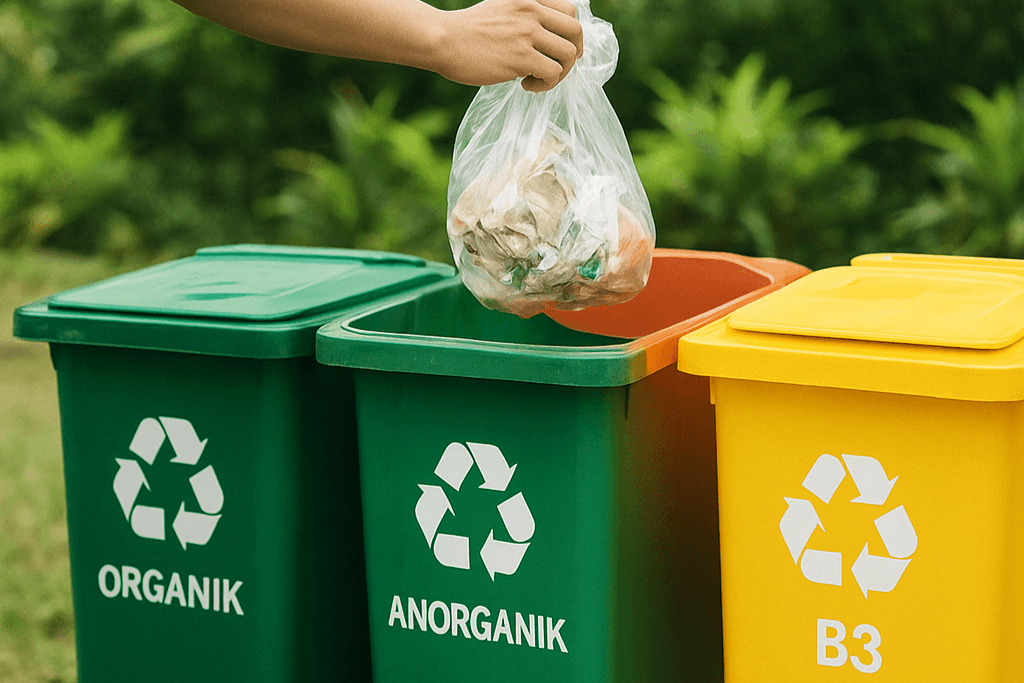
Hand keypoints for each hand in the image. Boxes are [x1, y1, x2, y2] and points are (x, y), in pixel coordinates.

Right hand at [434, 0, 583, 92]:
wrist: (442, 40)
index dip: (570, 33)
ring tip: (538, 79)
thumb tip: (550, 37)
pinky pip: (552, 73)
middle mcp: (531, 10)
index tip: (557, 48)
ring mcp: (527, 33)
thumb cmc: (468, 30)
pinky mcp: (521, 57)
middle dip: (572, 54)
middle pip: (576, 31)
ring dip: (560, 73)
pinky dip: (545, 84)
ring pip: (568, 55)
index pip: (570, 10)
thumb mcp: (500, 7)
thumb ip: (524, 14)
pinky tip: (525, 85)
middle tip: (555, 67)